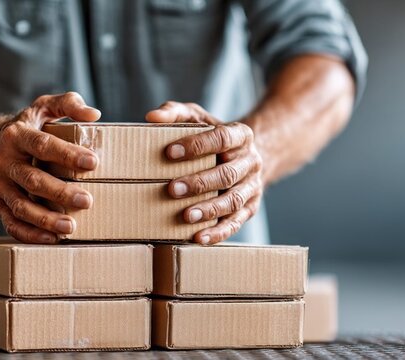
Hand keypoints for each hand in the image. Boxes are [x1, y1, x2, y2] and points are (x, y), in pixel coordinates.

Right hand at [0, 92, 100, 243]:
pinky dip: (31, 234)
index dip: (67, 154)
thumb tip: (94, 115)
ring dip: (46, 219)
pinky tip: (52, 239)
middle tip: (87, 200)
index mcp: (16, 136)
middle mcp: (3, 161)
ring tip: (71, 227)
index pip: (42, 145)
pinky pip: (11, 223)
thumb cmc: (23, 128)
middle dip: (60, 192)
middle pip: (32, 179)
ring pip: (21, 206)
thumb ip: (67, 104)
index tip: (93, 162)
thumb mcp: (41, 108)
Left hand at [146, 102, 262, 244]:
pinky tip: (198, 237)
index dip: (197, 145)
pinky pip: (236, 222)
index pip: (222, 138)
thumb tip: (151, 116)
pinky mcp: (250, 208)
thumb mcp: (198, 118)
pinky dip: (218, 232)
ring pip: (234, 200)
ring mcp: (253, 186)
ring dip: (209, 209)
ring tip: (185, 216)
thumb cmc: (213, 136)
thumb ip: (176, 113)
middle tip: (172, 189)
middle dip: (200, 182)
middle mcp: (251, 161)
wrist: (245, 156)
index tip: (169, 152)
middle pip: (228, 173)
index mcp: (241, 135)